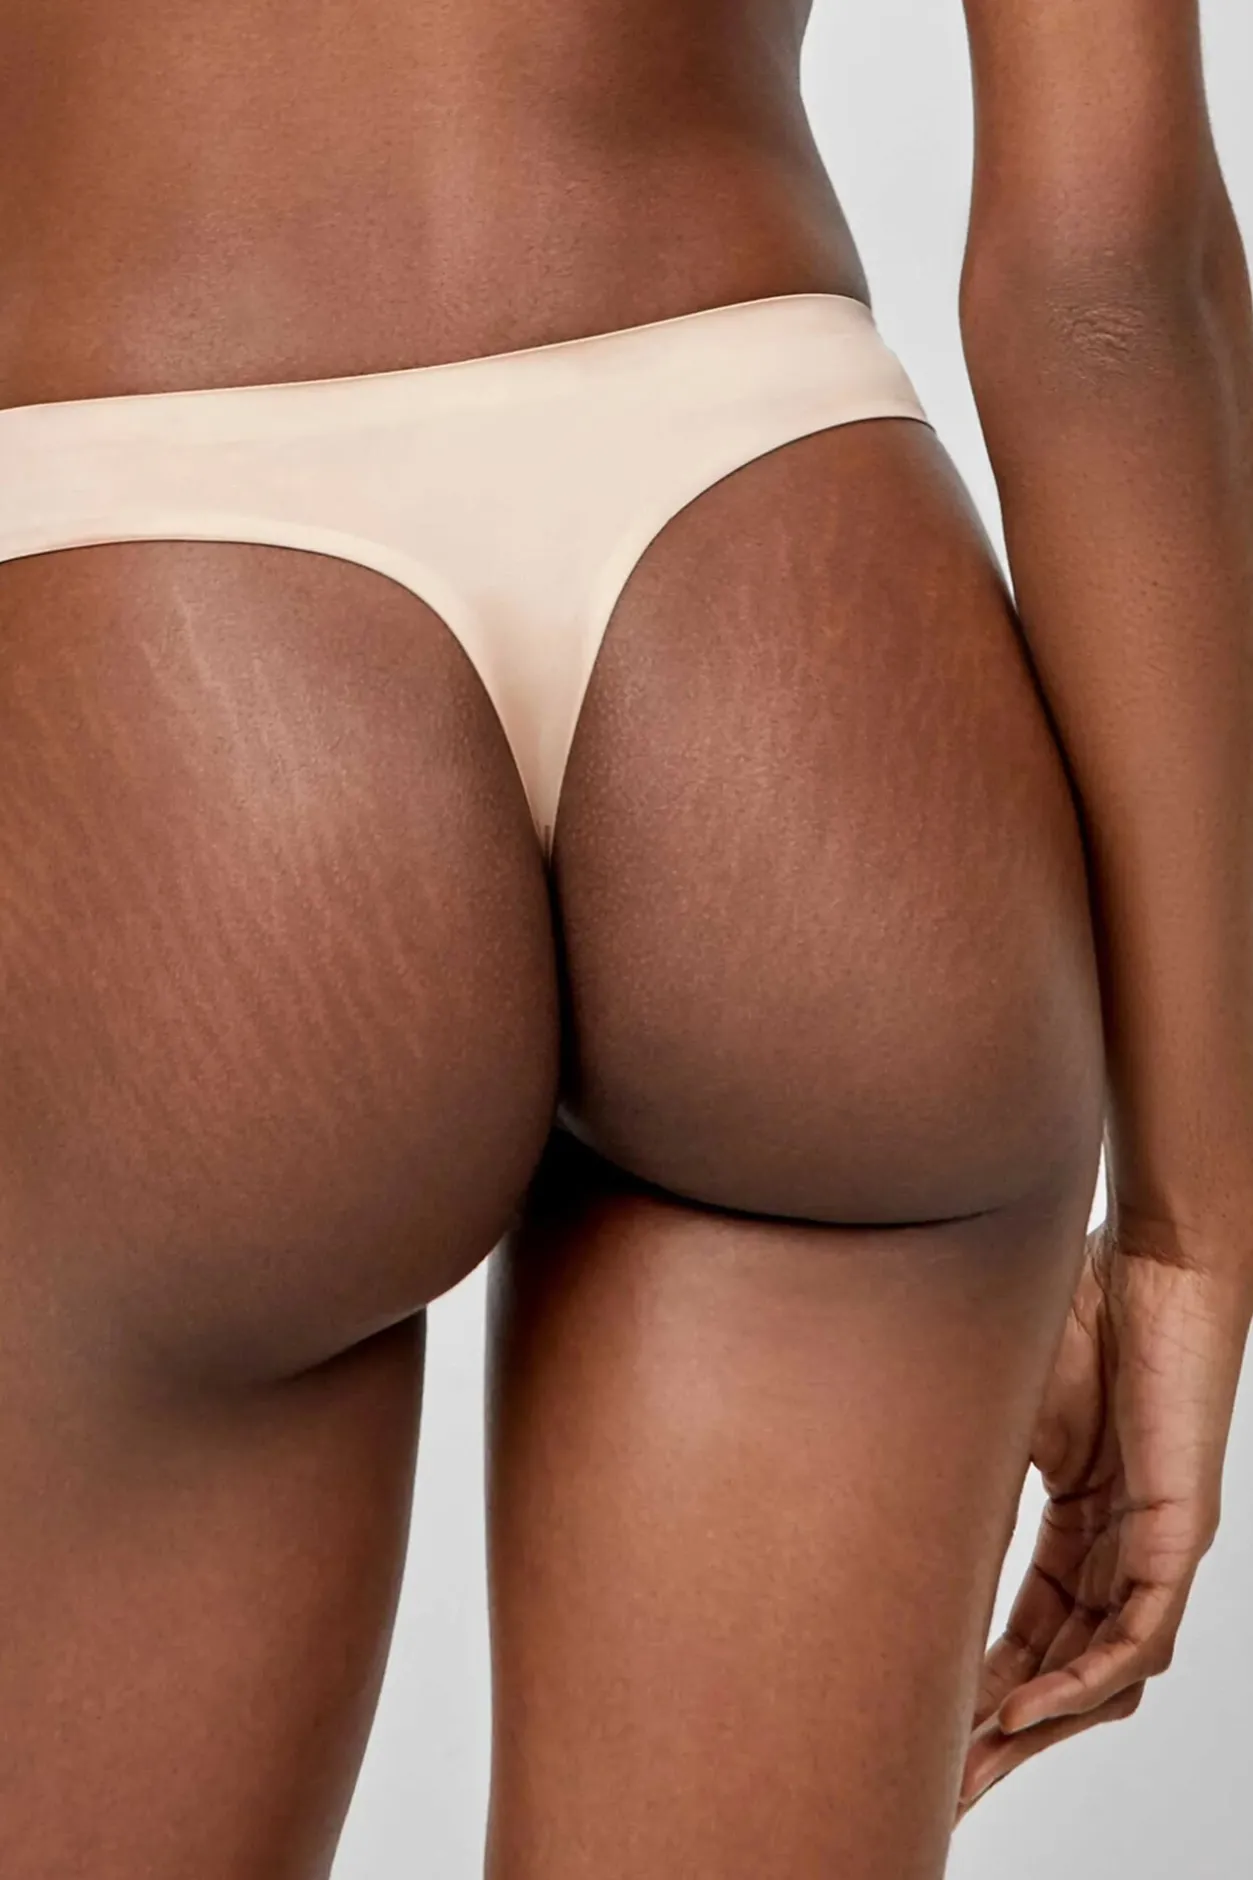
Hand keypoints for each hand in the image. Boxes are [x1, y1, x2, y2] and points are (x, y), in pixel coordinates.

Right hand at [956, 1208, 1252, 1821]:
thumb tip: (883, 1554)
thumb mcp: (989, 1424)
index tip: (926, 1734)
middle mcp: (1119, 1544)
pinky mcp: (1174, 1532)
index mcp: (1078, 1517)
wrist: (1140, 1253)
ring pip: (1104, 1673)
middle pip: (1064, 1670)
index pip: (1030, 1630)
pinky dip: (1079, 1685)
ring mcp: (1152, 1544)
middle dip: (1002, 1735)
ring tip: (972, 1765)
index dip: (980, 1688)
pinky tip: (1023, 1712)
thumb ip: (959, 1496)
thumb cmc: (1070, 1309)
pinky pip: (1136, 1639)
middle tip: (944, 1785)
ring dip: (1038, 1729)